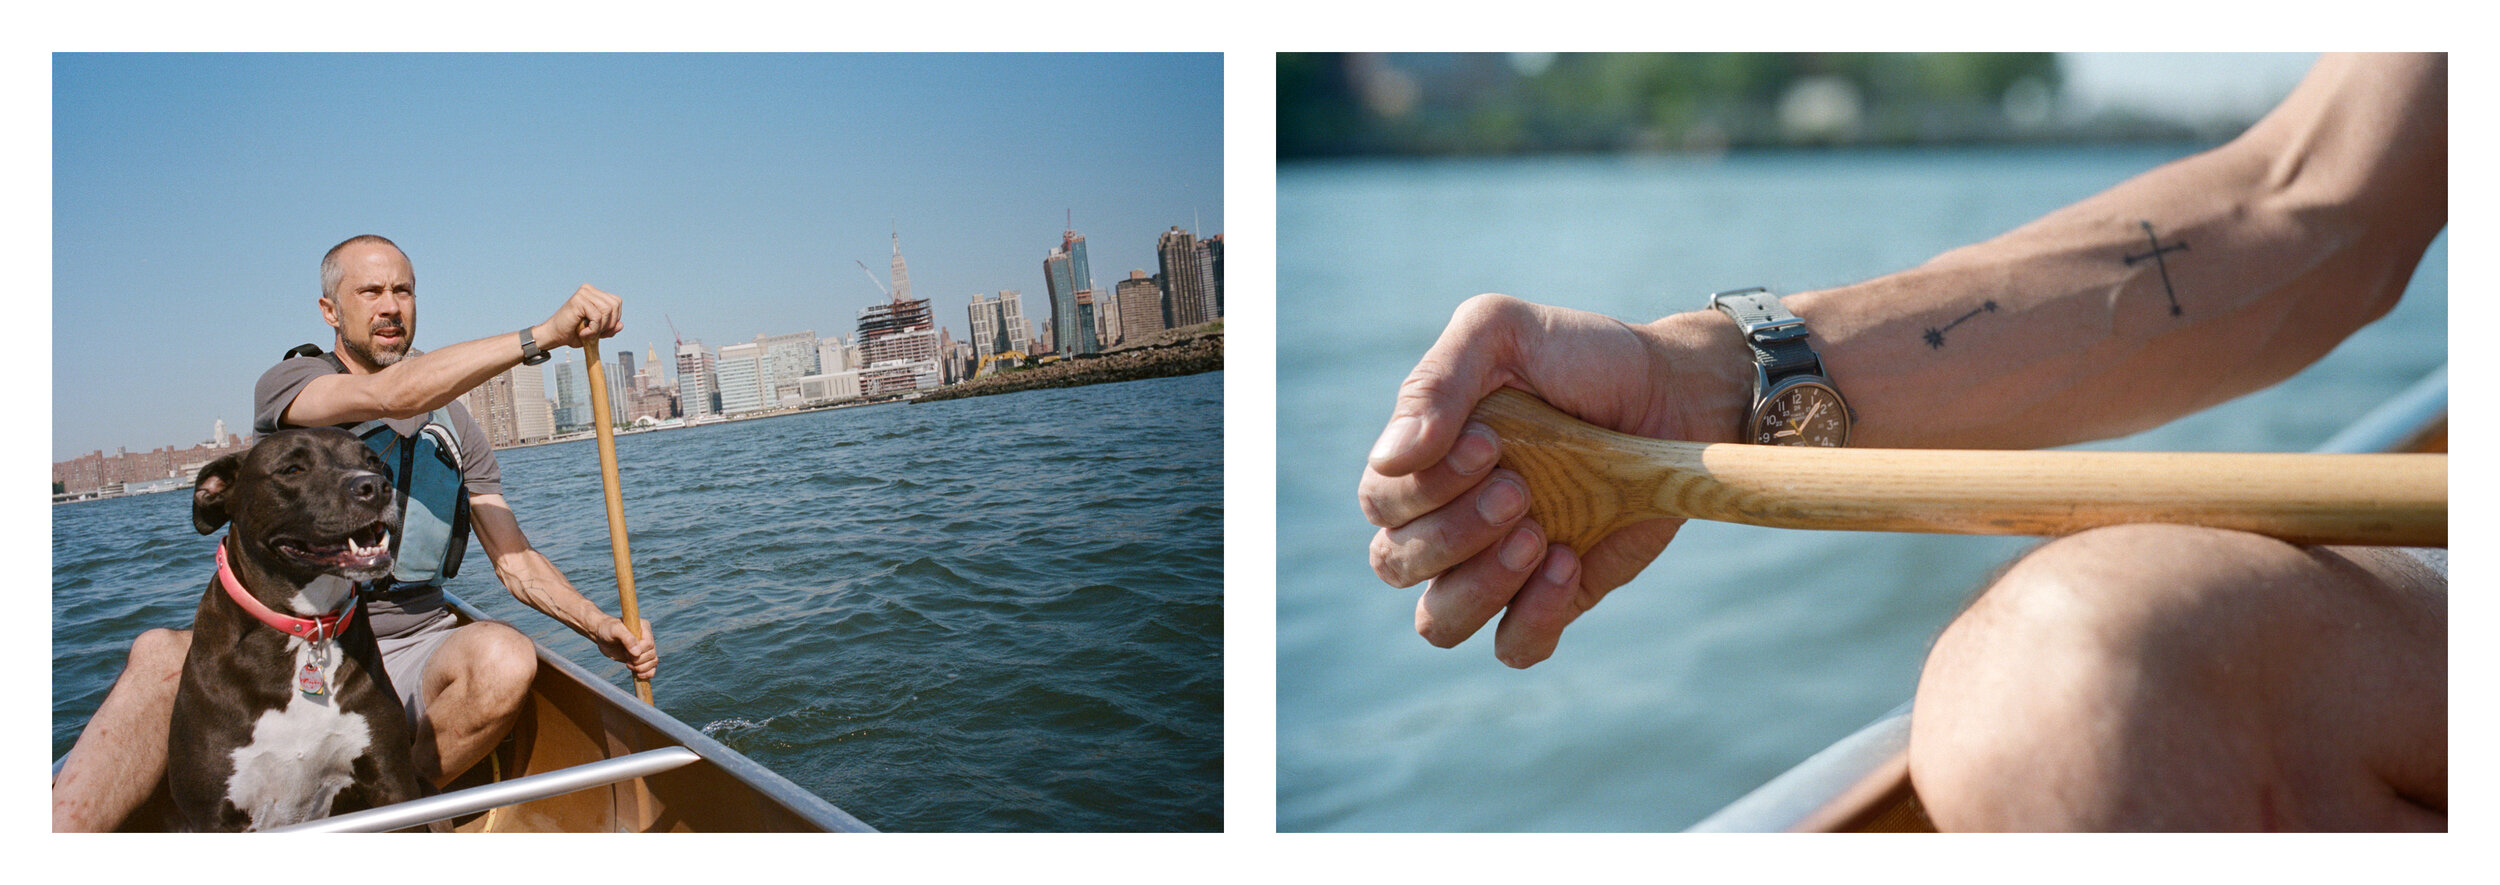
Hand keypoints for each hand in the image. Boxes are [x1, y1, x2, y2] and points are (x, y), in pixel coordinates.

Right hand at [536, 284, 623, 349]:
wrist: (554, 336)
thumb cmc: (573, 333)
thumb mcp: (597, 332)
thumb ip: (609, 328)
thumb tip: (621, 325)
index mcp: (595, 293)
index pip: (617, 302)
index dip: (614, 319)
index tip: (602, 330)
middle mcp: (589, 290)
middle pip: (614, 305)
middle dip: (609, 324)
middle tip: (596, 333)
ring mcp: (583, 293)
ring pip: (607, 310)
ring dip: (600, 327)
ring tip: (588, 333)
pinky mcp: (578, 300)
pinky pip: (597, 316)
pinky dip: (593, 330)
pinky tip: (583, 333)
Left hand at [589, 616, 657, 680]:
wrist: (602, 636)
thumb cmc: (608, 629)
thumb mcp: (615, 630)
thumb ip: (627, 639)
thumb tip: (637, 653)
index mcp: (644, 628)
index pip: (649, 643)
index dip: (640, 651)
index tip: (626, 652)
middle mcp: (647, 638)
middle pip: (651, 654)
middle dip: (638, 661)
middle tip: (626, 659)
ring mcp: (645, 649)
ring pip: (653, 661)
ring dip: (642, 668)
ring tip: (629, 665)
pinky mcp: (641, 658)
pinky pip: (651, 667)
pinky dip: (647, 673)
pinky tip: (639, 675)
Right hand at [1358, 293, 1744, 667]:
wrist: (1677, 391)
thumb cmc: (1583, 357)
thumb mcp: (1502, 331)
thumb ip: (1435, 381)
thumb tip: (1391, 459)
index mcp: (1425, 460)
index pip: (1381, 501)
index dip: (1423, 488)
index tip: (1492, 443)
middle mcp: (1450, 518)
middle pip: (1395, 563)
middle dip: (1454, 533)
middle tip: (1519, 490)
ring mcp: (1499, 564)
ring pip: (1439, 621)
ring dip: (1479, 585)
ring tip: (1539, 535)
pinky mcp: (1554, 597)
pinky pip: (1513, 646)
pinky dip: (1531, 618)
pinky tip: (1568, 564)